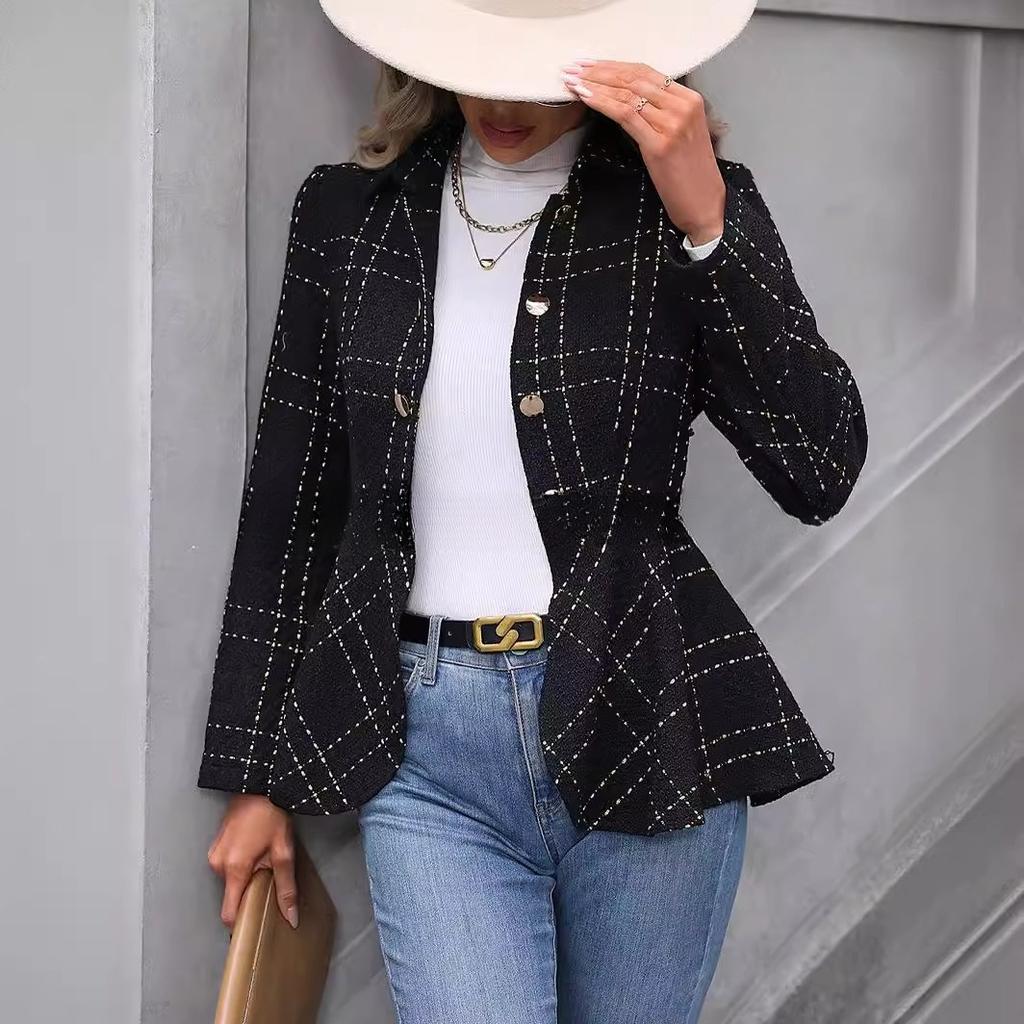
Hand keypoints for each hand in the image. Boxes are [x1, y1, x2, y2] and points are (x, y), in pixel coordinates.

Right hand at [207, 794, 298, 930]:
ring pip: (229, 880)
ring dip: (245, 877)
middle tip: (269, 881)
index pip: (229, 913)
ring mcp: (214, 854)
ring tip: (264, 861)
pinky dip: (240, 866)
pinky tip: (255, 852)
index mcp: (234, 869)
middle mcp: (218, 864)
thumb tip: (290, 917)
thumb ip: (286, 887)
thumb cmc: (272, 815)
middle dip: (249, 892)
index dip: (242, 923)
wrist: (259, 785)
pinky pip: (226, 866)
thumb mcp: (284, 852)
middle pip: (232, 895)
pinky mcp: (216, 846)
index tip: (257, 923)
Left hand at [561, 60, 724, 243]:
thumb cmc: (689, 176)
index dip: (615, 66)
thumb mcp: (680, 135)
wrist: (704, 205)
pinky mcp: (660, 145)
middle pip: (634, 79)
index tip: (590, 64)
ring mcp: (673, 124)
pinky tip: (585, 97)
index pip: (646, 73)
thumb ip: (660, 114)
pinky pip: (625, 115)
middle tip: (574, 68)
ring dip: (595, 85)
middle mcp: (683, 106)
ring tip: (572, 81)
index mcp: (689, 100)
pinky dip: (602, 103)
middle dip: (599, 71)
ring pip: (627, 94)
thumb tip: (626, 101)